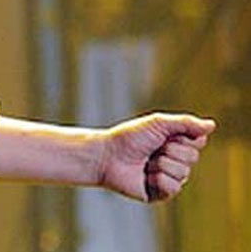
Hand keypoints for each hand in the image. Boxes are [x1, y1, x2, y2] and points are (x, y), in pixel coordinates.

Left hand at [97, 113, 215, 201]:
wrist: (106, 156)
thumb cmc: (129, 138)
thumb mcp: (158, 123)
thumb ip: (185, 123)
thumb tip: (212, 125)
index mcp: (177, 144)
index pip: (198, 142)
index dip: (181, 138)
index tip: (163, 135)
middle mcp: (176, 161)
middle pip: (192, 158)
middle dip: (169, 151)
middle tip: (150, 150)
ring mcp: (169, 178)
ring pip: (183, 173)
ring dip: (161, 165)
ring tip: (144, 163)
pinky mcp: (160, 194)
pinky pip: (173, 188)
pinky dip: (158, 180)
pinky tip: (145, 177)